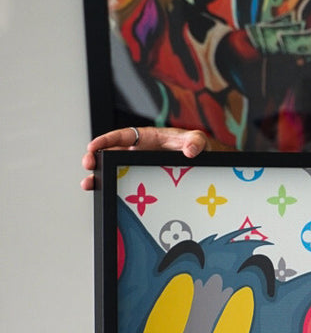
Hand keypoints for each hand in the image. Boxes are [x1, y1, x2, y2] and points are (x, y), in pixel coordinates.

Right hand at [81, 125, 206, 190]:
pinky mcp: (140, 179)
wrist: (201, 163)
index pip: (124, 136)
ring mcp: (137, 166)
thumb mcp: (198, 140)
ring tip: (88, 184)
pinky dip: (111, 188)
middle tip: (88, 164)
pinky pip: (122, 182)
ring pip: (112, 169)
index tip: (94, 145)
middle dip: (96, 157)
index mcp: (148, 138)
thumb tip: (190, 151)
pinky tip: (103, 196)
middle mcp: (138, 151)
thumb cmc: (196, 148)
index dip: (107, 139)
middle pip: (111, 152)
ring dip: (99, 176)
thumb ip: (195, 141)